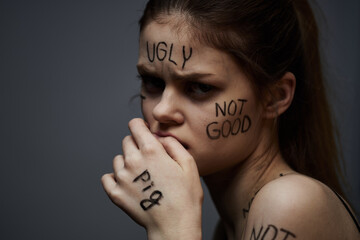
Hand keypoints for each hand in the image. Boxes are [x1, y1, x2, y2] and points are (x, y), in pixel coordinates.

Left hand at [101, 118, 202, 239]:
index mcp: (151, 151)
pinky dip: (115, 178)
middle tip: (149, 158)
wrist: (175, 225)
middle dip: (136, 144)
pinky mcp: (115, 193)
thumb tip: (160, 138)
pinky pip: (107, 177)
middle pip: (126, 141)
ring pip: (118, 159)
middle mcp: (133, 161)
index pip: (135, 125)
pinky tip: (129, 183)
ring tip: (142, 174)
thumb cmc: (185, 197)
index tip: (143, 131)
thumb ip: (173, 144)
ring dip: (127, 161)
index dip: (140, 126)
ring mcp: (122, 178)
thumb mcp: (189, 164)